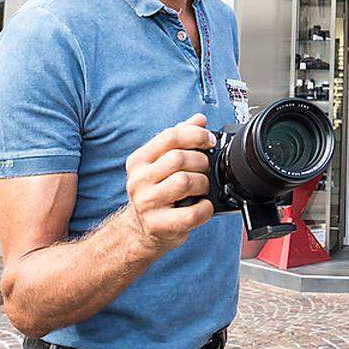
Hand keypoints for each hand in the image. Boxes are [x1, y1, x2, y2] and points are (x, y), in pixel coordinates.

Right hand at [122, 113, 216, 250]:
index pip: (170, 136)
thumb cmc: (158, 192)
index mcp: (139, 160)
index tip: (209, 141)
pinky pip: (192, 213)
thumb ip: (180, 139)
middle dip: (201, 162)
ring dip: (203, 184)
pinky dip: (205, 209)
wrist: (143, 229)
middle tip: (205, 170)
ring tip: (202, 189)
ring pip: (185, 182)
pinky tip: (203, 205)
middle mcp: (138, 180)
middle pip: (180, 159)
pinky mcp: (158, 225)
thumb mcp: (162, 163)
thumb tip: (198, 119)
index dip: (196, 135)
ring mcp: (146, 203)